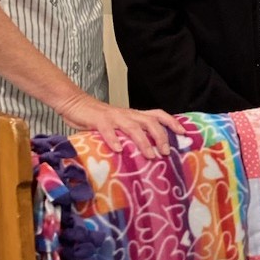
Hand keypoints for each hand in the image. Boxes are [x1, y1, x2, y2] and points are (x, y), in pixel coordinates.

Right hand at [57, 92, 180, 158]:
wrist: (76, 104)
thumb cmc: (100, 119)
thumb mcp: (119, 125)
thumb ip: (130, 134)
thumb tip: (147, 152)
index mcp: (134, 115)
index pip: (158, 114)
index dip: (172, 122)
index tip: (183, 133)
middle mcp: (127, 114)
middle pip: (150, 122)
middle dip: (161, 136)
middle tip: (166, 152)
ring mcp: (114, 117)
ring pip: (133, 127)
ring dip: (143, 142)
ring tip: (150, 155)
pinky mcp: (99, 121)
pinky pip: (108, 130)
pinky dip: (114, 139)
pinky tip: (118, 150)